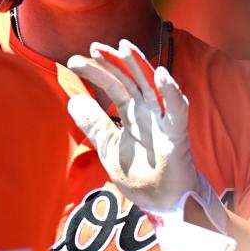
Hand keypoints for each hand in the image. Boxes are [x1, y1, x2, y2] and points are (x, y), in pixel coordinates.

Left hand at [68, 39, 201, 210]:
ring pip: (151, 86)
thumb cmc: (140, 176)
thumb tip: (72, 101)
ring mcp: (162, 120)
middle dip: (112, 62)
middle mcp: (147, 111)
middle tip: (93, 47)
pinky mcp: (176, 133)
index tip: (74, 61)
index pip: (112, 85)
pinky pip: (176, 110)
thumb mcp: (108, 147)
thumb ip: (93, 125)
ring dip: (139, 65)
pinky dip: (171, 92)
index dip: (96, 71)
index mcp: (132, 113)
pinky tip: (161, 74)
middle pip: (129, 79)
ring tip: (124, 46)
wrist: (163, 204)